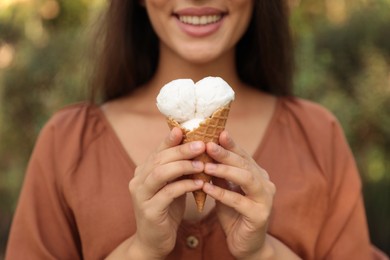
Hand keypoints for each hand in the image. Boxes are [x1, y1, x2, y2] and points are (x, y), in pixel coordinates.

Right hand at [128, 127, 205, 258]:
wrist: (154, 241)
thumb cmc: (167, 209)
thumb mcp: (173, 185)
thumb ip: (179, 168)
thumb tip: (197, 147)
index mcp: (143, 171)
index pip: (158, 150)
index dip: (171, 139)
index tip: (185, 129)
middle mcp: (138, 180)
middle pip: (159, 158)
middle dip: (182, 150)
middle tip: (201, 145)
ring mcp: (141, 195)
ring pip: (161, 173)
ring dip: (183, 166)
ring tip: (202, 164)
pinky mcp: (149, 211)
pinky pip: (168, 193)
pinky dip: (185, 186)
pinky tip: (200, 184)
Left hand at [202, 131, 275, 259]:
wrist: (245, 245)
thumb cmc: (233, 214)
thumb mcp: (225, 189)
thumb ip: (219, 173)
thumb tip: (204, 151)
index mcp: (257, 174)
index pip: (243, 155)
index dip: (230, 143)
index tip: (217, 132)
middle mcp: (265, 183)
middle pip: (245, 163)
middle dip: (226, 153)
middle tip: (208, 145)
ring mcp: (265, 199)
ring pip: (246, 178)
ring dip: (225, 170)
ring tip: (206, 166)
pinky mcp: (260, 215)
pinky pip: (239, 201)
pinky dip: (222, 193)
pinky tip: (206, 188)